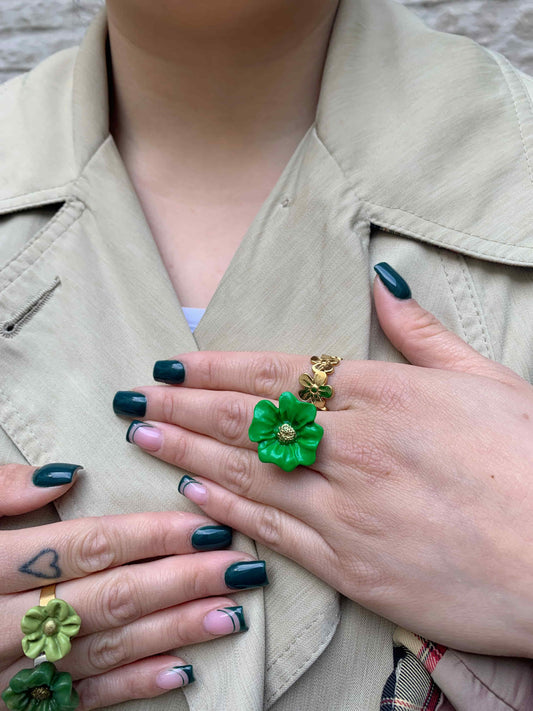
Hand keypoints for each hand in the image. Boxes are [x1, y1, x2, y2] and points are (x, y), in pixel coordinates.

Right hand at [0, 464, 265, 709]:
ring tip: (232, 611)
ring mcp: (10, 675)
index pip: (84, 547)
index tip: (204, 521)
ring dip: (174, 631)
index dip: (149, 534)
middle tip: (239, 563)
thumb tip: (61, 473)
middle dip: (180, 579)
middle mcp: (1, 626)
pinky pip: (80, 702)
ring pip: (106, 648)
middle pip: (108, 597)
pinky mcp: (15, 708)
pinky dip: (133, 687)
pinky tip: (182, 672)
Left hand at [120, 266, 532, 658]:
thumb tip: (382, 281)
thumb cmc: (531, 464)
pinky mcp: (348, 565)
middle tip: (139, 396)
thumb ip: (422, 333)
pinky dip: (228, 507)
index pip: (281, 375)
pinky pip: (272, 530)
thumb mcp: (488, 381)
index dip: (219, 367)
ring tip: (145, 434)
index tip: (176, 363)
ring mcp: (346, 508)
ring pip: (248, 472)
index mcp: (386, 396)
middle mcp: (355, 447)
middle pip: (251, 420)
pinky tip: (193, 490)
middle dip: (187, 405)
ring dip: (190, 450)